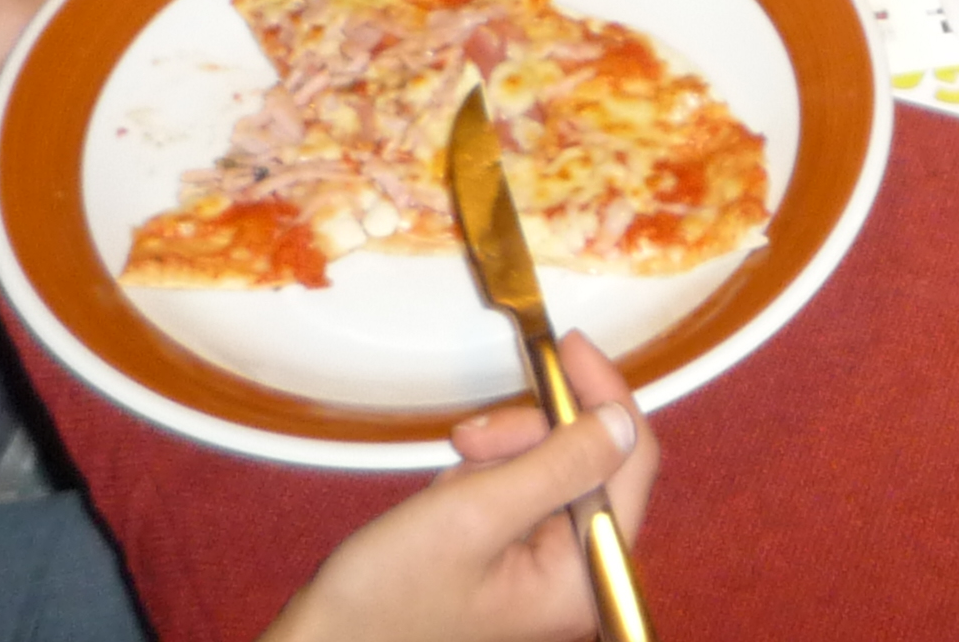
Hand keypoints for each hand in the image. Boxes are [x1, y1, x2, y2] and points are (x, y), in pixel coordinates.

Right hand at [269, 333, 659, 641]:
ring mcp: (547, 569)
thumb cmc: (387, 594)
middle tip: (467, 440)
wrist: (326, 641)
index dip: (604, 395)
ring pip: (551, 468)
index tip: (569, 346)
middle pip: (590, 461)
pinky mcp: (517, 559)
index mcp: (584, 576)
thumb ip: (557, 463)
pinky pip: (521, 492)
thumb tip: (622, 419)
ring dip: (501, 457)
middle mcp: (578, 576)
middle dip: (531, 435)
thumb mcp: (474, 514)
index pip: (632, 462)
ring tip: (449, 482)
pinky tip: (448, 499)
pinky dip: (486, 479)